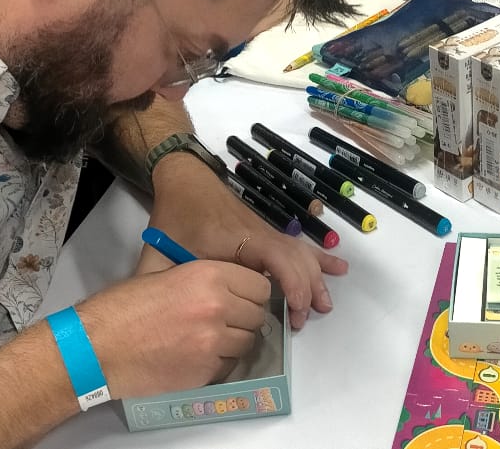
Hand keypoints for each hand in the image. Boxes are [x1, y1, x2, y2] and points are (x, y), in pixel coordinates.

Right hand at [78, 260, 270, 397]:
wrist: (99, 346)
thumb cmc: (124, 307)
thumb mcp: (169, 274)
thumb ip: (205, 279)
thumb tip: (231, 287)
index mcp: (208, 275)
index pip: (259, 285)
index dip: (252, 292)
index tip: (244, 296)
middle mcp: (217, 307)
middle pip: (256, 315)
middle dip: (245, 317)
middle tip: (227, 318)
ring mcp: (213, 342)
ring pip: (246, 343)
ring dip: (234, 340)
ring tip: (209, 337)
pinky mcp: (204, 372)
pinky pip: (229, 366)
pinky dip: (219, 362)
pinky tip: (197, 354)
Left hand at [144, 153, 347, 328]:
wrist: (184, 178)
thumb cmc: (175, 215)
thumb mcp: (160, 249)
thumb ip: (162, 282)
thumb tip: (161, 317)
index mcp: (235, 239)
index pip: (274, 257)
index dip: (289, 282)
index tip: (293, 309)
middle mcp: (257, 233)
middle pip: (294, 258)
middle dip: (304, 290)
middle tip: (301, 321)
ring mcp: (265, 231)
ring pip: (300, 252)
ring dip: (315, 278)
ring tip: (325, 305)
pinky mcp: (266, 232)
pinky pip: (297, 245)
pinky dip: (319, 257)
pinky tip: (338, 268)